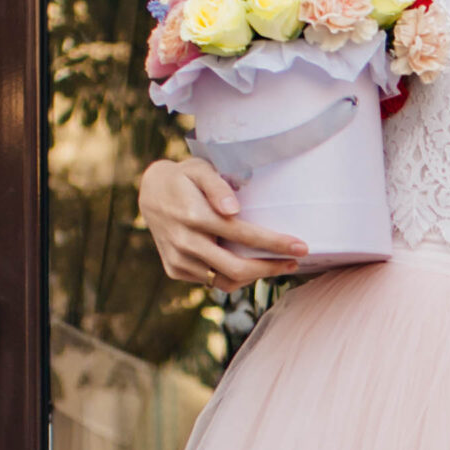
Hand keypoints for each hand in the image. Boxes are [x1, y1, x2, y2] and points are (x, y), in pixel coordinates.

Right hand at [140, 155, 307, 289]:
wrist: (149, 193)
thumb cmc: (184, 178)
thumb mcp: (199, 169)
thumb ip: (217, 186)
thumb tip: (234, 210)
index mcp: (194, 215)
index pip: (242, 235)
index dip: (273, 243)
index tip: (300, 247)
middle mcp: (185, 241)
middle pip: (237, 267)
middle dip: (270, 268)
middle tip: (294, 262)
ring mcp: (178, 259)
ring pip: (225, 280)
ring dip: (254, 276)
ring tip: (275, 264)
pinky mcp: (175, 269)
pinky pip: (211, 281)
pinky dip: (233, 276)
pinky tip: (248, 264)